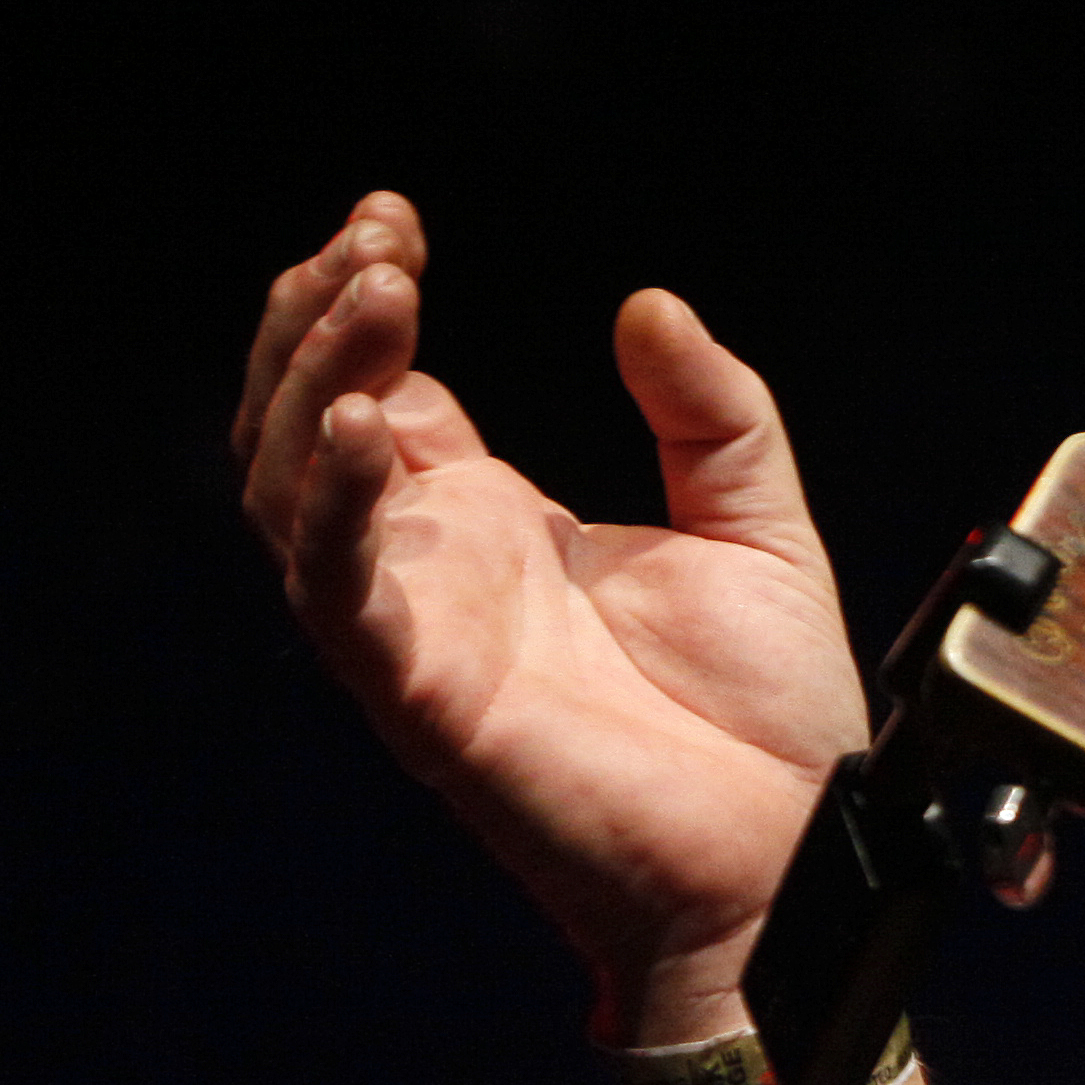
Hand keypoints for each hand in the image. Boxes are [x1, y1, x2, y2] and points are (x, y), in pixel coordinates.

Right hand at [233, 191, 864, 1022]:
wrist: (796, 862)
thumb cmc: (773, 726)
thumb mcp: (761, 531)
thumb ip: (713, 415)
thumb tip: (648, 305)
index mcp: (499, 526)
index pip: (382, 388)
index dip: (364, 300)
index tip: (393, 222)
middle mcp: (439, 570)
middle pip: (306, 422)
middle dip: (316, 320)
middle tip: (372, 242)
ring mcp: (419, 631)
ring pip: (289, 492)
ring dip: (311, 384)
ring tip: (370, 295)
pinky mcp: (423, 698)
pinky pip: (337, 592)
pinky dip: (331, 505)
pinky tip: (364, 425)